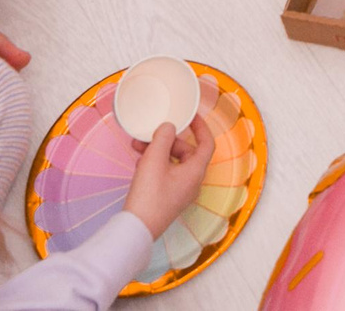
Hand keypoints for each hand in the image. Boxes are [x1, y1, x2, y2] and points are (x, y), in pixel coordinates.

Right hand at [122, 118, 216, 234]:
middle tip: (150, 134)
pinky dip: (154, 164)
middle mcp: (192, 182)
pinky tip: (139, 162)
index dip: (201, 127)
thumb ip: (163, 138)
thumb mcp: (155, 159)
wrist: (136, 228)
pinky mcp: (168, 197)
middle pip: (186, 152)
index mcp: (196, 172)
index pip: (207, 143)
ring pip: (173, 162)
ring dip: (157, 151)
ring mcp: (180, 191)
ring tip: (138, 147)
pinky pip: (165, 173)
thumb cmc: (149, 196)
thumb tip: (169, 128)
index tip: (192, 116)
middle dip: (168, 140)